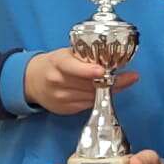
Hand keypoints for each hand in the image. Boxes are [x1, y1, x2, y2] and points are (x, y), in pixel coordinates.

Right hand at [24, 48, 138, 114]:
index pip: (71, 67)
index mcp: (57, 63)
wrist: (32, 81)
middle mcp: (57, 81)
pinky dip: (100, 98)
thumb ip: (85, 57)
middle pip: (88, 84)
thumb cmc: (55, 63)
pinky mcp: (65, 109)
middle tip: (131, 77)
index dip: (87, 71)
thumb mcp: (66, 54)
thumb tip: (113, 58)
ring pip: (91, 96)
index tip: (102, 71)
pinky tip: (106, 91)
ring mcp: (60, 97)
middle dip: (112, 81)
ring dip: (110, 90)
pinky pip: (88, 105)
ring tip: (125, 82)